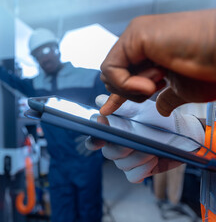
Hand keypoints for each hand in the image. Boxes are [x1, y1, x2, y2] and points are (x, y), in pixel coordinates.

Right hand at [85, 94, 203, 182]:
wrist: (181, 130)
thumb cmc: (158, 117)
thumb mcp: (139, 108)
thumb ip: (118, 104)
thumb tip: (99, 100)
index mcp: (112, 132)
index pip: (94, 139)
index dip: (95, 140)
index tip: (102, 136)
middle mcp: (117, 146)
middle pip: (108, 153)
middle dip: (123, 148)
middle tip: (137, 140)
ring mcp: (128, 160)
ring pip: (122, 165)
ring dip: (138, 157)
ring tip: (152, 148)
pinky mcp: (140, 171)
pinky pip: (133, 176)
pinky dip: (144, 168)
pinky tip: (154, 158)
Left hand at [100, 9, 215, 115]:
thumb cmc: (212, 67)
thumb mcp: (184, 90)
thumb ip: (167, 97)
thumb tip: (161, 108)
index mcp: (151, 52)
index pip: (123, 75)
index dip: (116, 95)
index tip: (107, 110)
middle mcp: (140, 42)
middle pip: (112, 76)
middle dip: (130, 92)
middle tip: (155, 87)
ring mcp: (136, 36)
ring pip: (109, 73)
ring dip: (132, 87)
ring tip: (159, 80)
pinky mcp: (135, 35)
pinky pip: (111, 68)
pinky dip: (126, 83)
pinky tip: (149, 83)